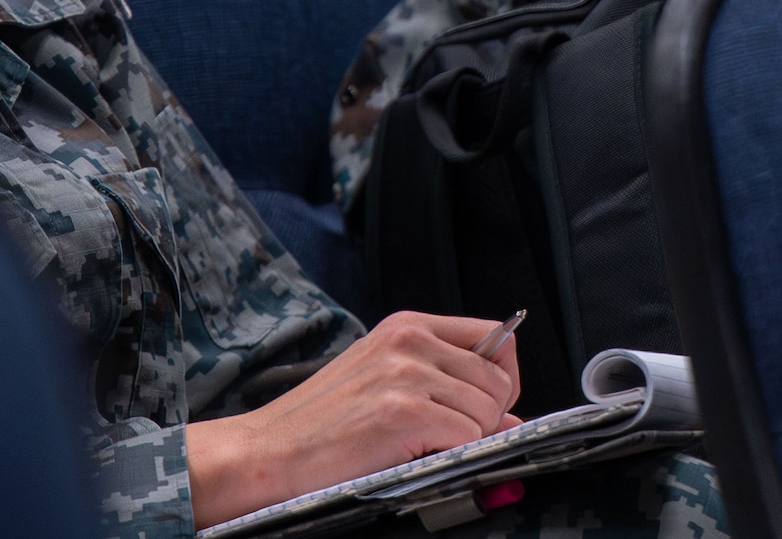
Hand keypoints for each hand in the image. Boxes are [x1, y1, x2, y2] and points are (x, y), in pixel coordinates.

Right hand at [185, 312, 520, 528]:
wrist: (270, 451)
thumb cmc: (320, 422)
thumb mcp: (383, 379)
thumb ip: (445, 381)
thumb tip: (511, 413)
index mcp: (406, 326)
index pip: (494, 336)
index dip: (500, 377)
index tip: (483, 402)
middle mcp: (409, 341)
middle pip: (499, 378)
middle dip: (486, 416)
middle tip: (445, 434)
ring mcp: (406, 375)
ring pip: (489, 411)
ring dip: (467, 439)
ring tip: (421, 444)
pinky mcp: (404, 413)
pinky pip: (469, 438)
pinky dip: (451, 456)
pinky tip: (412, 454)